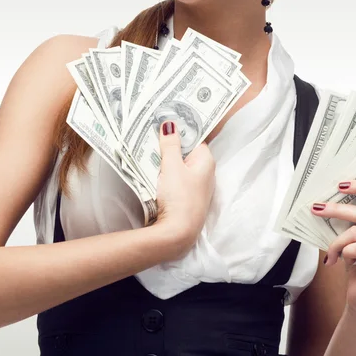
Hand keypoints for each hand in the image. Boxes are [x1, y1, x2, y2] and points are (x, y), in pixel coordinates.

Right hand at [154, 120, 215, 257]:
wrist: (177, 234)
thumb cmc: (179, 197)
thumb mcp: (172, 166)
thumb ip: (171, 144)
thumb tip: (171, 123)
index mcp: (206, 161)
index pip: (195, 138)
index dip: (180, 130)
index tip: (164, 121)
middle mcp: (206, 173)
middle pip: (186, 153)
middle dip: (171, 146)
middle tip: (152, 135)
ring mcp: (197, 188)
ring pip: (180, 167)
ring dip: (166, 162)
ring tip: (149, 152)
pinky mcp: (188, 199)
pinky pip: (177, 180)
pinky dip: (167, 176)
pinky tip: (154, 174)